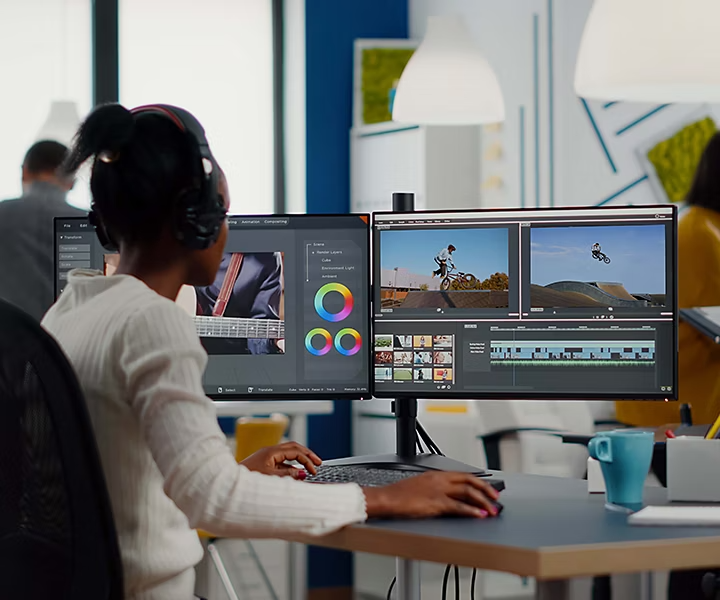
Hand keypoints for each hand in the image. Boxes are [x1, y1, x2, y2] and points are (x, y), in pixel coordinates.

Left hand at [240, 442, 321, 479]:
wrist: (228, 482)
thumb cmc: (245, 479)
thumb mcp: (270, 478)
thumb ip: (287, 476)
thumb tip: (302, 473)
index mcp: (271, 452)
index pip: (295, 451)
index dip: (307, 460)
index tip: (314, 470)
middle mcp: (270, 452)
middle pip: (294, 448)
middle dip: (307, 454)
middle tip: (318, 462)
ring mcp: (267, 457)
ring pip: (288, 454)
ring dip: (299, 461)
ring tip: (309, 469)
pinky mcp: (264, 464)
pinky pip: (281, 462)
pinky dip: (290, 467)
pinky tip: (295, 475)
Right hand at [364, 472, 500, 518]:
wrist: (387, 498)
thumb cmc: (398, 494)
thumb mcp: (420, 486)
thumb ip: (435, 488)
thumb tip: (447, 497)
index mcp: (436, 474)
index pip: (463, 475)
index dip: (479, 482)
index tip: (487, 488)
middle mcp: (440, 480)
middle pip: (469, 481)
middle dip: (486, 490)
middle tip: (496, 498)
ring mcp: (439, 490)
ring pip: (467, 493)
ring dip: (482, 502)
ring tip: (491, 510)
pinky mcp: (436, 503)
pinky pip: (458, 506)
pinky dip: (471, 511)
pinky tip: (478, 516)